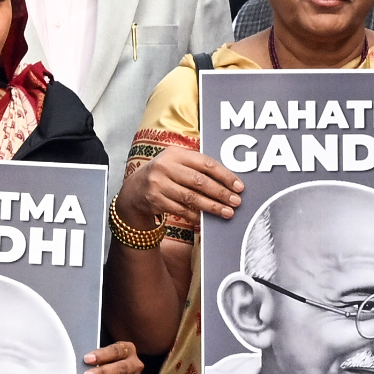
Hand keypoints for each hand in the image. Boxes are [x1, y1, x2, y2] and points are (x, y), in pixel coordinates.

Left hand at [83, 339, 142, 373]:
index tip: (87, 359)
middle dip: (102, 373)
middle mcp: (134, 365)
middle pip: (121, 368)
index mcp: (127, 350)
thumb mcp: (99, 357)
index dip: (101, 355)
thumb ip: (93, 359)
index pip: (116, 351)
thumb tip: (81, 363)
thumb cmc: (100, 364)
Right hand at [121, 144, 241, 231]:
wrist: (134, 189)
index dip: (225, 175)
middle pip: (200, 181)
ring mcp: (158, 184)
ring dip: (212, 207)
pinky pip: (181, 210)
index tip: (239, 186)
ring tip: (227, 212)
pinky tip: (206, 219)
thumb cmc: (164, 175)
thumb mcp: (177, 164)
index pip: (206, 163)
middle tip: (236, 201)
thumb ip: (197, 168)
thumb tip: (228, 182)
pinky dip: (196, 216)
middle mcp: (165, 167)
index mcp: (175, 154)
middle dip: (221, 193)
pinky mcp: (155, 200)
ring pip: (191, 198)